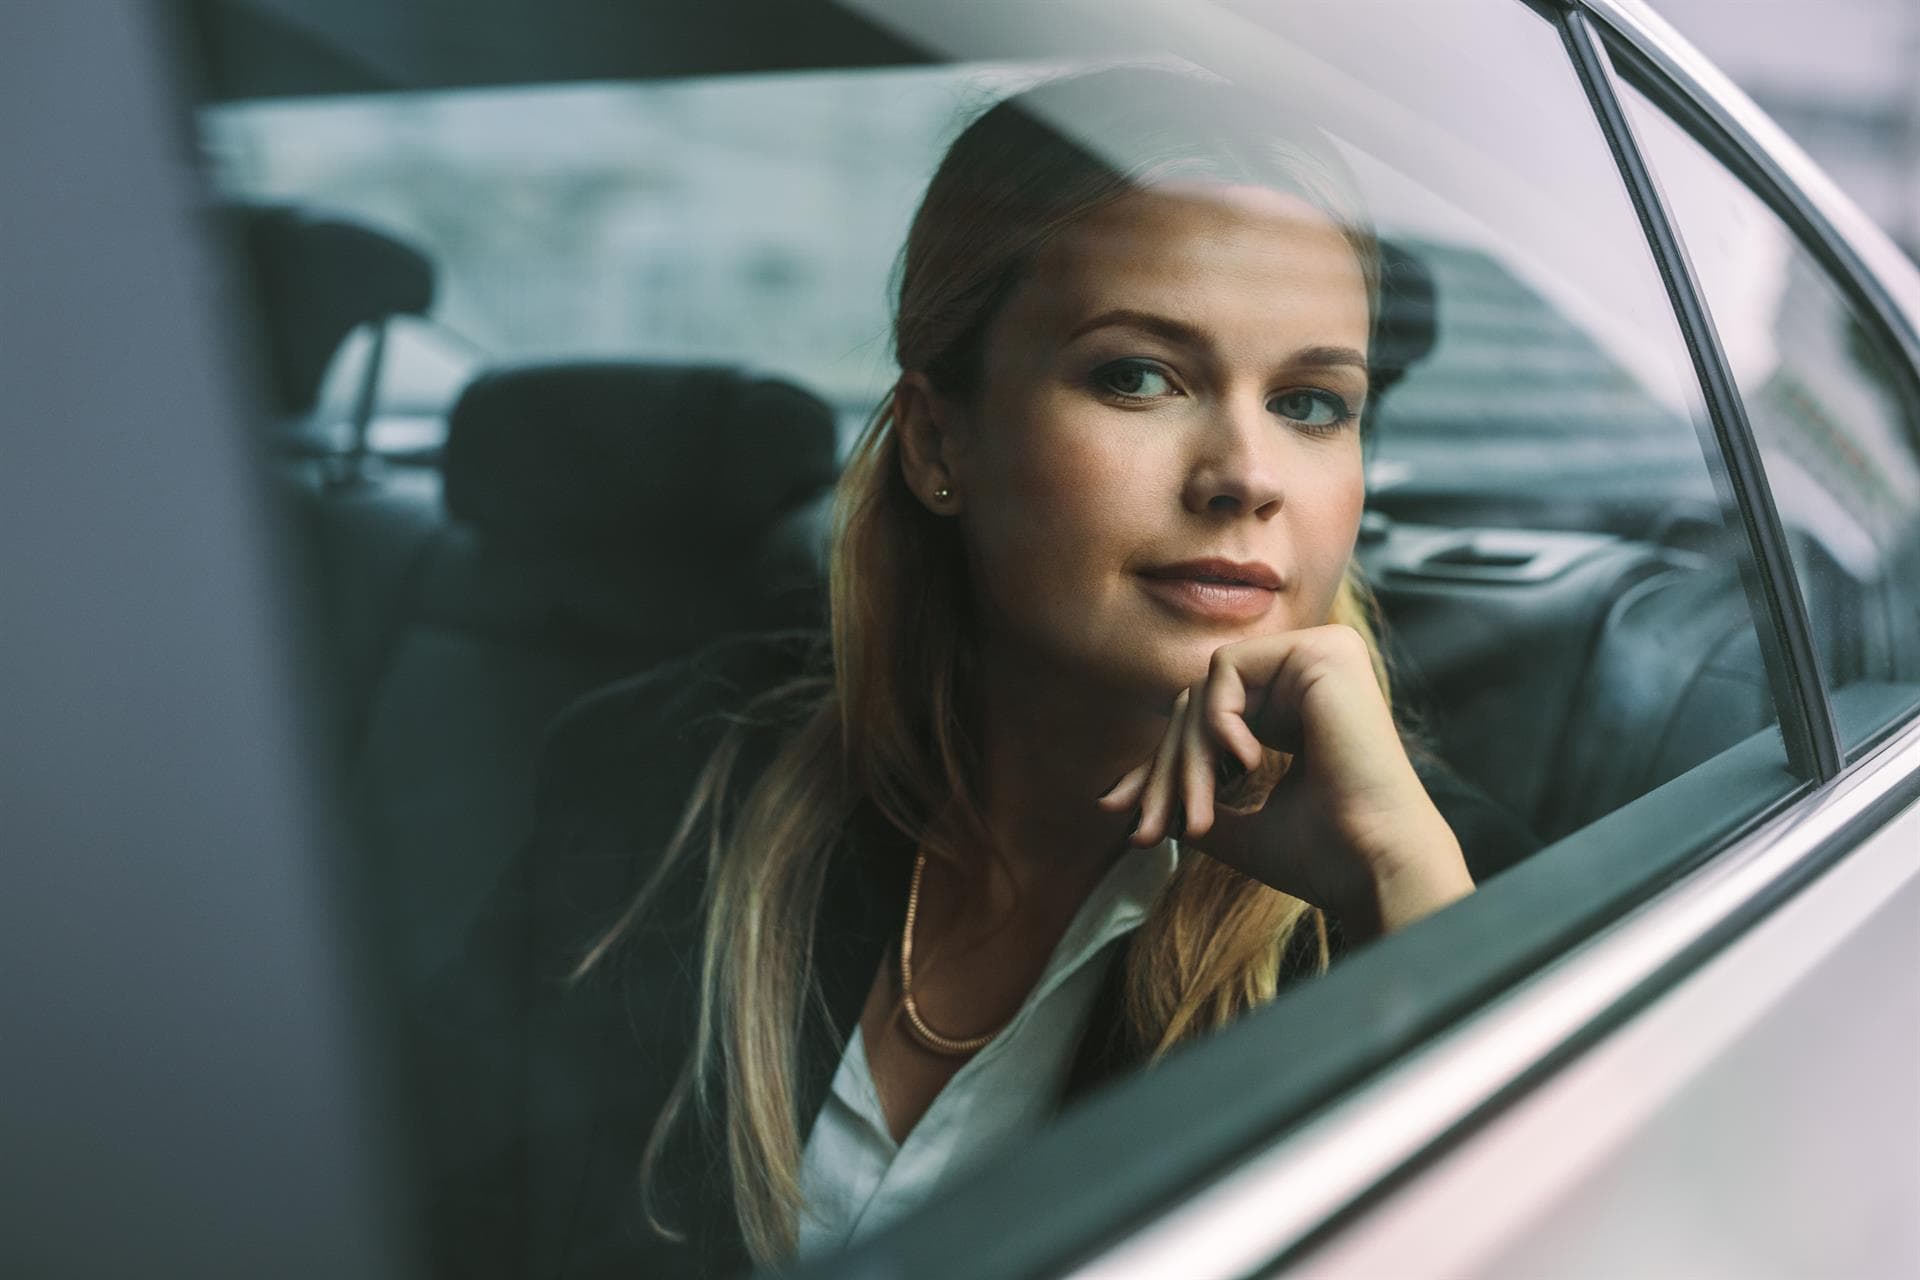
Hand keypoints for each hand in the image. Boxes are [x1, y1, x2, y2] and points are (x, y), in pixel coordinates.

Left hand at [1098, 625, 1472, 935]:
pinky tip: (1246, 765)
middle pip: (1199, 703)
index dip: (1160, 765)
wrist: (1374, 866)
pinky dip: (1218, 720)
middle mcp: (1311, 675)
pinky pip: (1227, 667)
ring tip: (1198, 816)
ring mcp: (1321, 655)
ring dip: (1188, 757)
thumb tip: (1122, 799)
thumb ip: (1192, 797)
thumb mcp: (1237, 823)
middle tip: (1149, 830)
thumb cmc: (1321, 856)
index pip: (1207, 720)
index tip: (1118, 810)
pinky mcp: (1323, 649)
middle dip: (1166, 769)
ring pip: (1205, 688)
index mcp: (1299, 710)